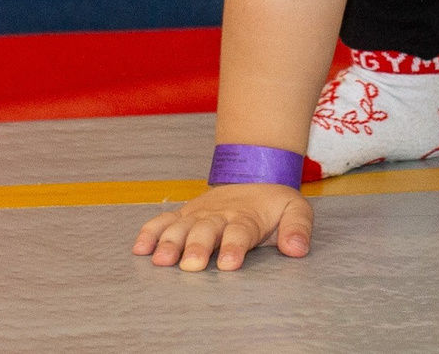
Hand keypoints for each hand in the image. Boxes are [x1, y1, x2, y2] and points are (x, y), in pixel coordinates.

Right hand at [133, 184, 310, 271]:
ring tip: (160, 261)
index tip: (229, 264)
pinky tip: (140, 249)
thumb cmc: (275, 201)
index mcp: (246, 216)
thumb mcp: (296, 209)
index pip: (240, 232)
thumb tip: (297, 249)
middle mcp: (219, 215)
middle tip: (191, 265)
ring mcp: (198, 213)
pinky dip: (150, 232)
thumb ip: (298, 229)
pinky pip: (164, 220)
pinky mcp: (185, 214)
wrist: (253, 173)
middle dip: (197, 247)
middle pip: (206, 230)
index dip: (234, 247)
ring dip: (170, 242)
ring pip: (181, 226)